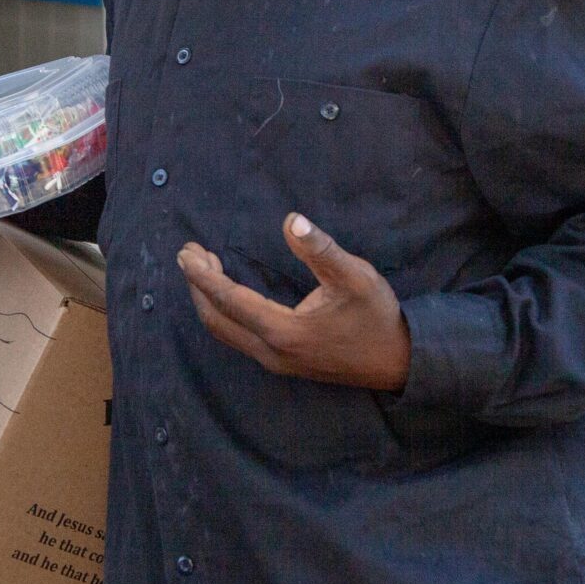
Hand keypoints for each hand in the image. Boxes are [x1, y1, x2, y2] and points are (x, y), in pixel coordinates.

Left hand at [178, 214, 409, 392]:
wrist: (398, 363)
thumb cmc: (377, 317)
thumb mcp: (355, 277)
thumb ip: (321, 249)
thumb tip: (291, 220)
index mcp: (284, 331)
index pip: (229, 300)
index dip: (203, 276)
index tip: (187, 253)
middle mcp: (271, 352)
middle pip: (217, 320)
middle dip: (197, 287)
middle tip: (189, 254)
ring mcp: (275, 362)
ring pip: (225, 332)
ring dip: (209, 300)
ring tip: (204, 268)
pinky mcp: (282, 363)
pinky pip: (238, 338)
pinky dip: (224, 313)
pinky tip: (229, 293)